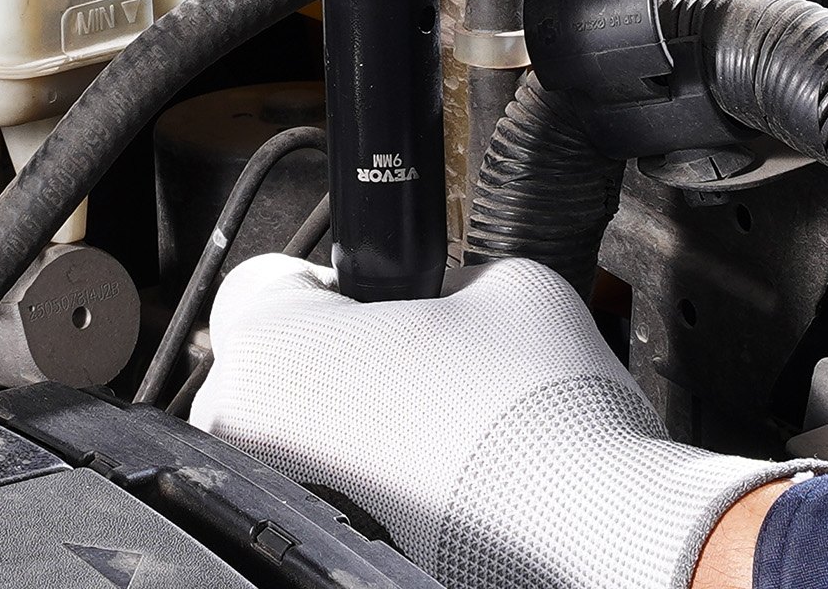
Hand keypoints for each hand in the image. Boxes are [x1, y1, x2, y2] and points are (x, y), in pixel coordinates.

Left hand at [192, 254, 827, 588]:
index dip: (331, 279)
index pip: (265, 280)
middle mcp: (247, 426)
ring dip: (352, 422)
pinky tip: (433, 478)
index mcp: (272, 340)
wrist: (580, 527)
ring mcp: (272, 500)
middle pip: (277, 363)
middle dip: (340, 356)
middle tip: (418, 358)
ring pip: (298, 434)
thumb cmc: (534, 410)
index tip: (372, 293)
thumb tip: (443, 298)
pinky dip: (366, 486)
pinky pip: (323, 495)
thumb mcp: (502, 280)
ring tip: (434, 423)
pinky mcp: (316, 551)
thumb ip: (445, 277)